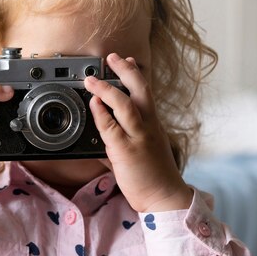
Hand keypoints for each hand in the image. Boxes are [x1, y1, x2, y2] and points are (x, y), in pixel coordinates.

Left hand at [84, 53, 191, 212]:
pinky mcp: (126, 151)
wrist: (165, 198)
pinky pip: (111, 127)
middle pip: (140, 90)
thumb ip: (122, 141)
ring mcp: (138, 137)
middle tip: (111, 57)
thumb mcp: (141, 152)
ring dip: (106, 89)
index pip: (145, 92)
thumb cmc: (152, 177)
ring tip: (91, 79)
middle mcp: (148, 126)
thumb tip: (103, 138)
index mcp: (153, 124)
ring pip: (125, 104)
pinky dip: (101, 113)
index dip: (135, 73)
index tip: (127, 59)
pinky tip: (93, 104)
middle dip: (125, 70)